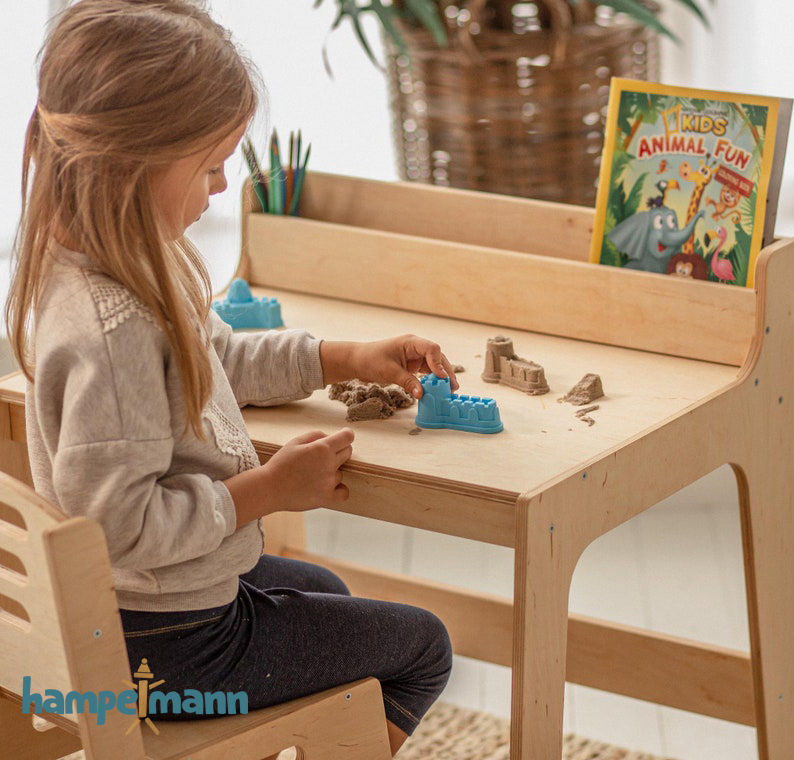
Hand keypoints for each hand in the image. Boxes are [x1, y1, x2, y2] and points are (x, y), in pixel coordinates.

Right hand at [264, 428, 352, 508]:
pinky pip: (344, 492)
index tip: (342, 437)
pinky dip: (339, 489)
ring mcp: (329, 482)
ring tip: (312, 475)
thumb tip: (330, 437)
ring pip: (341, 472)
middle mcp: (329, 464)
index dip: (345, 435)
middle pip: (348, 452)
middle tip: (322, 456)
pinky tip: (328, 486)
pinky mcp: (326, 497)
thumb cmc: (280, 464)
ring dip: (332, 472)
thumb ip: (316, 435)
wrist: (269, 489)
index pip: (347, 437)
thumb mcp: (295, 442)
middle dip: (339, 451)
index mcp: (322, 448)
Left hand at [321, 335, 458, 398]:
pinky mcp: (412, 365)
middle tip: (453, 387)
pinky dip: (432, 380)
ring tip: (449, 391)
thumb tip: (422, 394)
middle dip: (446, 371)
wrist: (357, 361)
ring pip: (434, 365)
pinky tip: (437, 390)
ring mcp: (415, 356)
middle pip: (437, 357)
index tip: (441, 378)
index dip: (439, 363)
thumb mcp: (389, 372)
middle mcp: (416, 347)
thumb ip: (407, 382)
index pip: (432, 348)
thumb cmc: (370, 360)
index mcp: (411, 342)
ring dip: (442, 377)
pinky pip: (427, 372)